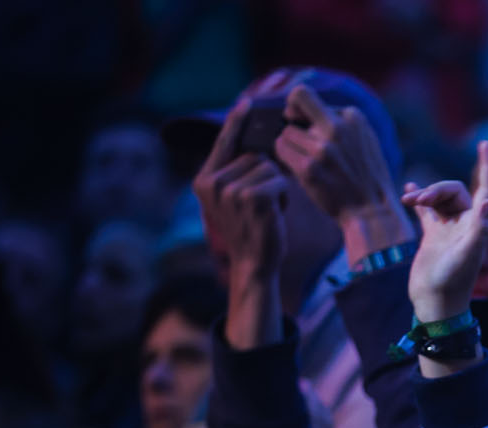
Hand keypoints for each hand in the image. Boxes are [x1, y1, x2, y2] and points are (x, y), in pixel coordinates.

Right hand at [194, 99, 287, 286]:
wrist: (254, 264)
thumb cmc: (250, 231)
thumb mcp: (233, 200)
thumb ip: (234, 174)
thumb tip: (254, 146)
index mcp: (204, 181)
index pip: (223, 144)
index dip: (236, 123)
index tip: (246, 103)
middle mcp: (212, 183)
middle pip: (254, 156)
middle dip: (266, 176)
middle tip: (260, 205)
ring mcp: (230, 191)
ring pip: (268, 167)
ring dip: (276, 187)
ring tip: (266, 211)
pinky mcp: (251, 198)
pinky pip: (278, 180)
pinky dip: (283, 196)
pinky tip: (274, 214)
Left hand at [273, 84, 412, 257]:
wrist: (373, 213)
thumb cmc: (366, 179)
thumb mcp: (365, 142)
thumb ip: (343, 124)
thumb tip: (307, 111)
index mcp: (354, 118)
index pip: (313, 98)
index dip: (303, 110)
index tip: (302, 122)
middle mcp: (338, 129)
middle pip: (297, 98)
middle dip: (290, 110)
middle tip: (291, 127)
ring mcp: (322, 149)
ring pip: (286, 131)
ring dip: (290, 145)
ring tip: (303, 160)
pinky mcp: (308, 168)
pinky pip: (280, 149)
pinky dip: (284, 158)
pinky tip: (296, 169)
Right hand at [405, 140, 487, 323]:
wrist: (435, 304)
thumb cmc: (452, 282)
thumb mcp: (467, 255)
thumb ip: (479, 228)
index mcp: (478, 225)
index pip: (486, 189)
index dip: (486, 166)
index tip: (484, 143)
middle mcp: (466, 225)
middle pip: (453, 191)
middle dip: (435, 189)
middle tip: (417, 201)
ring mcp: (449, 229)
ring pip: (438, 199)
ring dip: (423, 195)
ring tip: (408, 201)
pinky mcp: (433, 236)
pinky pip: (427, 211)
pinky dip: (419, 200)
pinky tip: (408, 191)